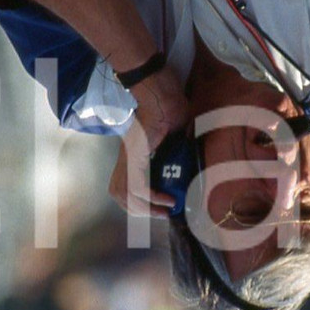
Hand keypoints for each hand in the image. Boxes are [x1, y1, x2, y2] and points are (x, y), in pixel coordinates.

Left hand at [108, 65, 190, 217]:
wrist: (164, 95)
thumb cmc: (171, 109)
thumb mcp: (175, 138)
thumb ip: (176, 154)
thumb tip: (189, 170)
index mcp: (133, 155)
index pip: (122, 185)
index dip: (136, 201)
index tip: (158, 207)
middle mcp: (127, 158)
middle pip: (119, 193)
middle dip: (140, 210)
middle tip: (162, 214)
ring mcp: (130, 157)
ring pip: (125, 194)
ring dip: (146, 208)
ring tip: (165, 211)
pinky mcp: (136, 156)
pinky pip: (138, 186)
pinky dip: (151, 198)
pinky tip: (166, 200)